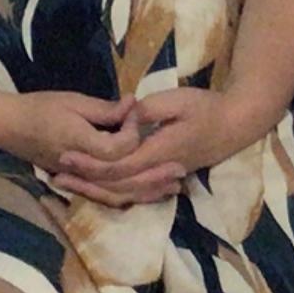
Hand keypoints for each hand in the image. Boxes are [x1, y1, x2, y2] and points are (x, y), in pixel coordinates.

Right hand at [0, 90, 135, 176]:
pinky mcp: (73, 183)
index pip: (119, 149)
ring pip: (114, 184)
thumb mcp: (74, 102)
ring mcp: (76, 179)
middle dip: (135, 148)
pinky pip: (102, 187)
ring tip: (132, 140)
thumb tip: (133, 105)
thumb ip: (105, 109)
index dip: (132, 131)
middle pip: (121, 170)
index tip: (131, 112)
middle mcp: (79, 168)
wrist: (7, 126)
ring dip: (130, 165)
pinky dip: (118, 177)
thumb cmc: (39, 108)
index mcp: (79, 143)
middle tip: (134, 125)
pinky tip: (124, 159)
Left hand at [53, 87, 273, 205]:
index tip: (64, 154)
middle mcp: (159, 170)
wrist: (238, 125)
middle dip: (85, 181)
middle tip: (55, 174)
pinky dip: (114, 191)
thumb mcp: (178, 99)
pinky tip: (96, 186)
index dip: (90, 163)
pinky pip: (135, 190)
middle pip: (117, 186)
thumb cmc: (209, 108)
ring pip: (125, 193)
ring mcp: (162, 176)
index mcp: (160, 152)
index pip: (118, 166)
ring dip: (96, 189)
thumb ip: (149, 109)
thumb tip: (125, 115)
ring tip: (69, 182)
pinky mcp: (164, 175)